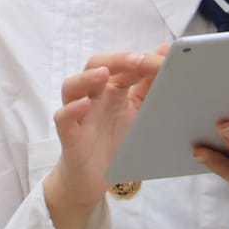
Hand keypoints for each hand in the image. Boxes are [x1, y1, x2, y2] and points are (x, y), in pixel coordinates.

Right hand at [43, 45, 170, 228]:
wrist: (95, 178)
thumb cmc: (116, 141)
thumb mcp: (139, 113)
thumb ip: (150, 85)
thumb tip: (165, 50)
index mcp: (112, 89)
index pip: (122, 64)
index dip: (140, 59)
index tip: (161, 60)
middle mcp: (93, 96)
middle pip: (95, 66)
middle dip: (116, 60)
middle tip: (137, 61)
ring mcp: (79, 114)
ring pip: (72, 87)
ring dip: (86, 78)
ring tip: (104, 74)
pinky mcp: (70, 135)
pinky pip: (63, 118)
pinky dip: (72, 110)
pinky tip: (84, 105)